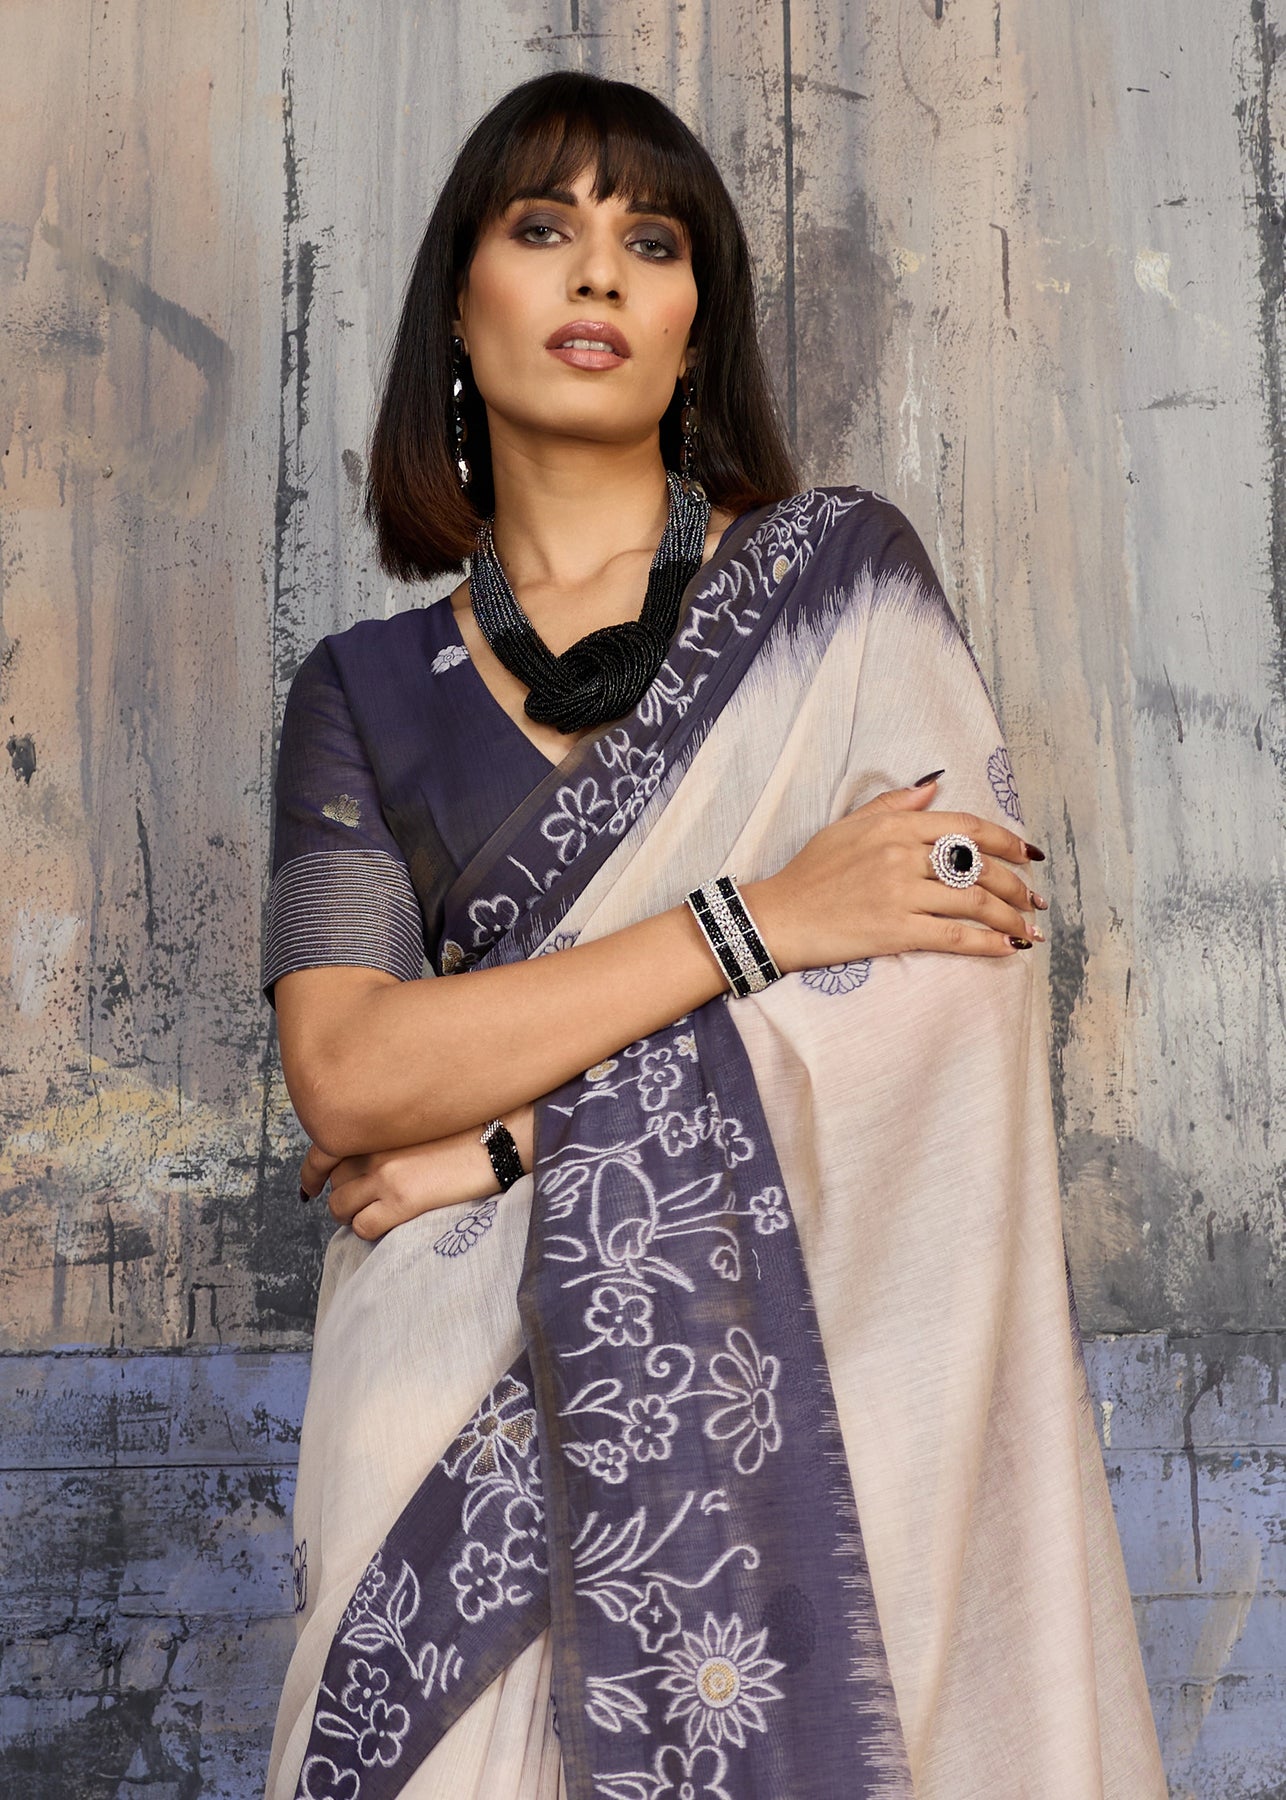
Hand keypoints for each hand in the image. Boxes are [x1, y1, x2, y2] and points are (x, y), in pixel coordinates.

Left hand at [298, 1104, 534, 1240]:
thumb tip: (371, 1158)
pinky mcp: (402, 1202)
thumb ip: (391, 1134)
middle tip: (366, 1201)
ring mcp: (385, 1175)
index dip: (312, 1172)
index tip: (309, 1185)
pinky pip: (362, 1226)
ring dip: (353, 1213)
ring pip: (340, 1206)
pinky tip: (389, 1223)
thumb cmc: (472, 1129)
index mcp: (378, 1124)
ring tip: (378, 1213)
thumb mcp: (421, 1119)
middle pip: (334, 1181)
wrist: (501, 1140)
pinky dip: (369, 1228)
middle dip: (344, 1193)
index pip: (325, 1148)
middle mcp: (374, 1147)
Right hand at [744, 774, 1046, 971]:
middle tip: (1034, 900)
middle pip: (979, 866)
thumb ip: (892, 805)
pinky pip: (954, 936)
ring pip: (974, 902)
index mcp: (894, 826)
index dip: (1006, 840)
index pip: (966, 827)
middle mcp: (901, 855)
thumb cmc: (810, 872)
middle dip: (1016, 885)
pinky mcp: (896, 930)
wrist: (778, 917)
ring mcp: (900, 893)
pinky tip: (1008, 950)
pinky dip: (987, 943)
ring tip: (1028, 930)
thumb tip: (933, 786)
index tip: (1029, 854)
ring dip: (1010, 918)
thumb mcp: (847, 825)